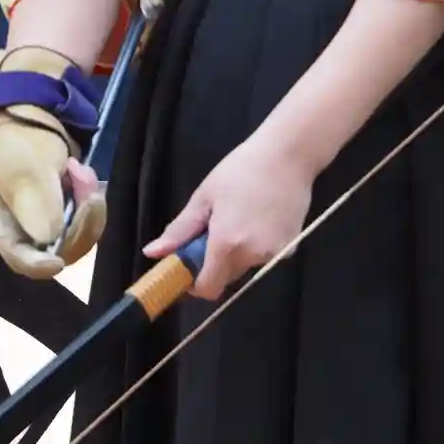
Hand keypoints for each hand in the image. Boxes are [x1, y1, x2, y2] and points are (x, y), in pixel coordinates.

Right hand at [0, 123, 105, 278]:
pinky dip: (93, 200)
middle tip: (81, 180)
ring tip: (80, 171)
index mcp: (3, 227)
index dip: (39, 266)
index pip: (21, 260)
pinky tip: (83, 174)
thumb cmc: (16, 148)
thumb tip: (48, 239)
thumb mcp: (21, 170)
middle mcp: (28, 235)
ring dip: (89, 206)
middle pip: (60, 251)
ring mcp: (52, 228)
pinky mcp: (72, 219)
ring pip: (82, 237)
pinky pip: (91, 222)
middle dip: (78, 220)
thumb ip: (32, 203)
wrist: (33, 126)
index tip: (58, 262)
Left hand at [144, 132, 315, 300]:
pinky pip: (265, 257)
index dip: (195, 284)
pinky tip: (261, 219)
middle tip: (214, 231)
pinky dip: (258, 246)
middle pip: (226, 277)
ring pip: (246, 266)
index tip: (189, 268)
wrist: (288, 155)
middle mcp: (253, 256)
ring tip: (240, 218)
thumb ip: (179, 230)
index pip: (208, 288)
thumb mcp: (204, 197)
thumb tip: (152, 253)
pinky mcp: (291, 248)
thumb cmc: (241, 170)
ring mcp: (275, 254)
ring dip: (237, 253)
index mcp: (226, 244)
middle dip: (215, 263)